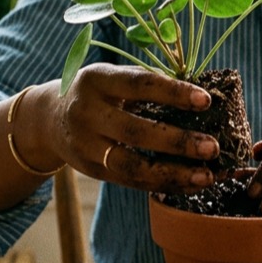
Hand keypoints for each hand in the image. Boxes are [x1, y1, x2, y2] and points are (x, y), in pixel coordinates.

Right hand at [48, 64, 218, 193]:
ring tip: (206, 176)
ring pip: (131, 165)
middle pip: (135, 131)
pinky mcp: (91, 170)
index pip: (139, 85)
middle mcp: (87, 112)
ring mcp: (86, 146)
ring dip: (172, 173)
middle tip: (212, 147)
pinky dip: (162, 185)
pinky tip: (189, 185)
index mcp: (97, 80)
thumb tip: (201, 95)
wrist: (48, 118)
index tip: (206, 100)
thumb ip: (148, 82)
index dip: (173, 92)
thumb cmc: (98, 93)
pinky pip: (130, 181)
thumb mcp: (113, 77)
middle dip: (177, 141)